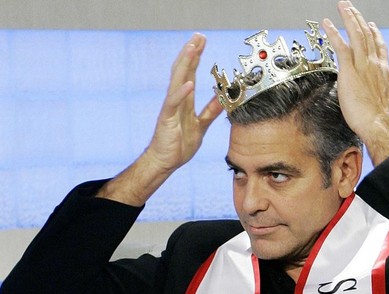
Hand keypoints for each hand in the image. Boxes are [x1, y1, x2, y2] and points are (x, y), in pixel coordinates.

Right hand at [98, 34, 222, 204]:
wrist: (166, 161)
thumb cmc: (180, 145)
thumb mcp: (201, 125)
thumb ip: (210, 111)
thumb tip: (223, 99)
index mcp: (185, 101)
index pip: (191, 74)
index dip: (196, 58)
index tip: (202, 42)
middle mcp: (177, 101)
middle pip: (183, 72)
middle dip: (191, 54)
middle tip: (198, 36)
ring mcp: (171, 108)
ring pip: (178, 81)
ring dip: (185, 65)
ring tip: (192, 49)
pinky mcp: (167, 119)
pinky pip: (174, 104)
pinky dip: (181, 93)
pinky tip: (189, 83)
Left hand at [322, 1, 388, 164]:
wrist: (378, 124)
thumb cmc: (384, 117)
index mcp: (384, 70)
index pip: (379, 47)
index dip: (375, 34)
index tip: (371, 25)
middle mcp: (374, 63)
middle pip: (366, 35)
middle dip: (358, 19)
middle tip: (351, 7)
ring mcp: (362, 65)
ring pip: (355, 34)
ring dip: (348, 17)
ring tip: (342, 5)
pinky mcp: (349, 70)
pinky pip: (340, 46)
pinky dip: (333, 33)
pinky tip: (327, 24)